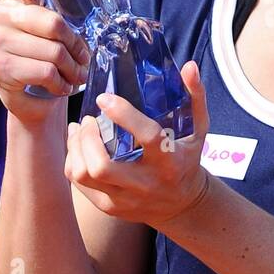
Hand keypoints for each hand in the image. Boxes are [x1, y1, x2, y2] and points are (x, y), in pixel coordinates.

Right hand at [0, 0, 91, 124]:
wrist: (27, 95)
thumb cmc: (41, 57)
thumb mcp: (50, 32)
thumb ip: (59, 18)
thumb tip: (87, 26)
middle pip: (52, 23)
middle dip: (75, 45)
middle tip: (84, 59)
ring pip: (53, 52)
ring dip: (72, 69)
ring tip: (76, 75)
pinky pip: (46, 72)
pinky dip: (61, 83)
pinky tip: (62, 85)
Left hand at [65, 60, 212, 226]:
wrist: (182, 204)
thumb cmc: (187, 158)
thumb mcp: (198, 129)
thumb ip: (195, 97)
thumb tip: (189, 66)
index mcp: (170, 161)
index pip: (147, 137)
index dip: (124, 115)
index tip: (104, 98)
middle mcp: (146, 184)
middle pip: (102, 166)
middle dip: (87, 137)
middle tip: (89, 119)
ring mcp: (125, 200)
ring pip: (84, 176)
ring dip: (75, 148)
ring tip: (80, 129)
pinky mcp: (110, 207)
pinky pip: (79, 185)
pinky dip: (74, 161)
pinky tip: (79, 146)